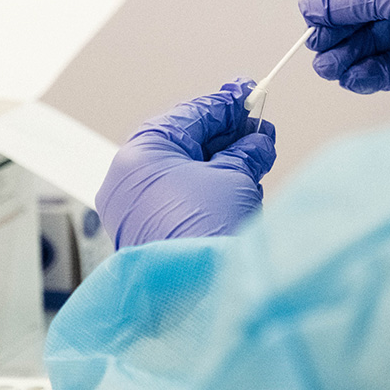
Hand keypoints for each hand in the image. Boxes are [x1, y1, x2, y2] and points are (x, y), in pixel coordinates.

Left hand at [95, 79, 276, 247]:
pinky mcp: (149, 234)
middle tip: (260, 128)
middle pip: (184, 144)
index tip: (249, 94)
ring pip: (183, 172)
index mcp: (140, 154)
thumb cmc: (206, 230)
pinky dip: (210, 188)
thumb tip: (257, 141)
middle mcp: (129, 180)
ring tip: (258, 155)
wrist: (198, 295)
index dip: (225, 105)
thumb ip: (245, 151)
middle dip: (227, 136)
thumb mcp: (234, 177)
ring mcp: (135, 210)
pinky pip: (181, 198)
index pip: (188, 115)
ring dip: (222, 162)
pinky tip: (241, 183)